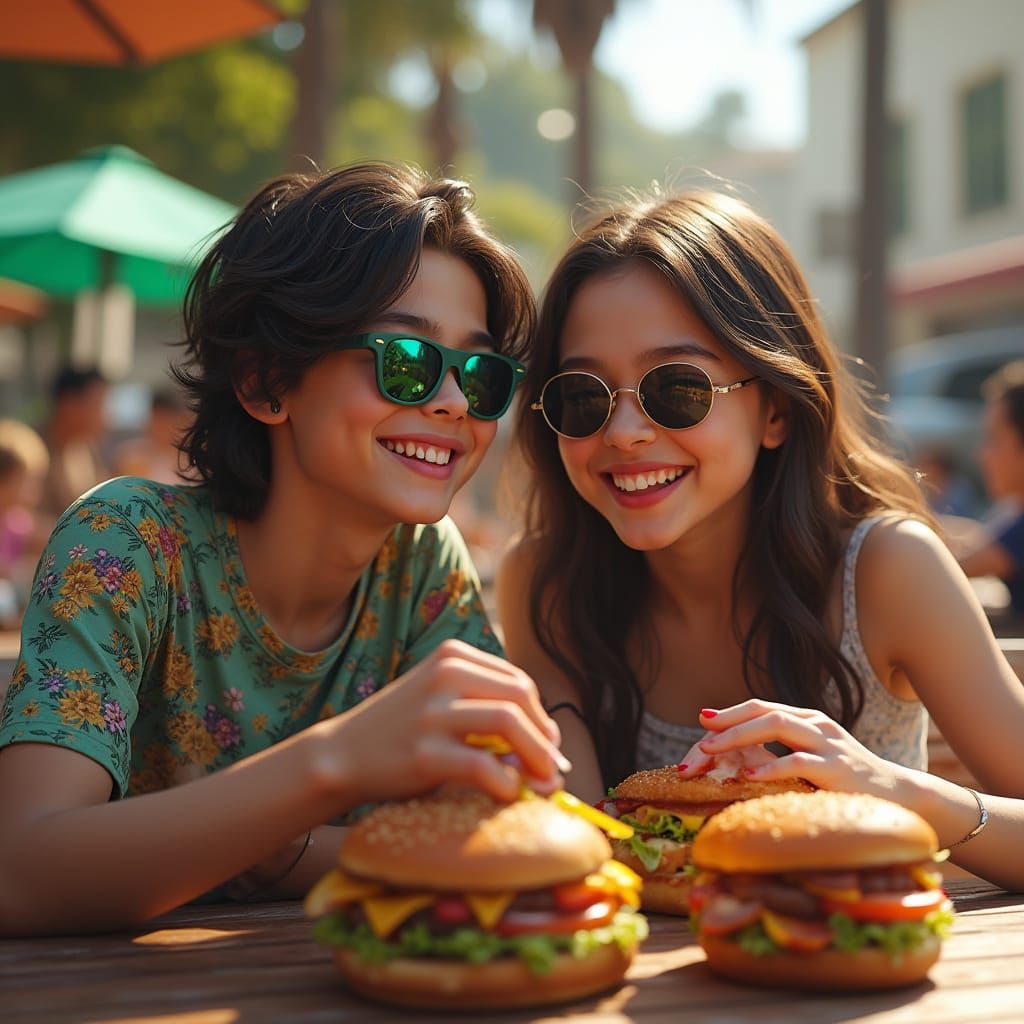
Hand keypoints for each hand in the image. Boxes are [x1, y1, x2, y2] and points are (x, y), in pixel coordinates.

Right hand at [328, 639, 570, 803]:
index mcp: (452, 656)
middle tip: (552, 766)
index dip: (542, 716)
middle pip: (521, 697)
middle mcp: (444, 675)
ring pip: (509, 722)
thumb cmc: (400, 730)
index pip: (518, 681)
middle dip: (546, 735)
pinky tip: (507, 793)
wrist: (341, 754)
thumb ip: (484, 705)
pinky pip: (483, 765)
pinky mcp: (425, 752)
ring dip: (537, 757)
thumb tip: (548, 743)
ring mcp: (433, 712)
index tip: (548, 744)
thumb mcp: (439, 696)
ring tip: (542, 781)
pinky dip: (506, 782)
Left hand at [676, 699, 901, 797]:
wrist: (898, 794)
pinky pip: (799, 762)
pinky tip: (749, 775)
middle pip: (763, 711)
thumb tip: (741, 755)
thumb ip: (784, 748)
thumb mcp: (813, 756)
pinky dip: (771, 767)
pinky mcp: (837, 768)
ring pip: (777, 725)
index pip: (761, 707)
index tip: (703, 720)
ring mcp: (827, 743)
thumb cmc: (848, 779)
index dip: (731, 713)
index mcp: (806, 719)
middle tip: (702, 732)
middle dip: (729, 721)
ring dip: (739, 735)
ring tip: (713, 748)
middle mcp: (815, 724)